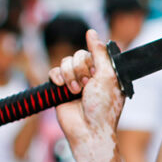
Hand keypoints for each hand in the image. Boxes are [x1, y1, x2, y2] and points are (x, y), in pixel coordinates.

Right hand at [51, 29, 124, 161]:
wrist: (88, 129)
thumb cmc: (103, 107)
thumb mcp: (107, 76)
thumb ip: (100, 53)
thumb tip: (92, 32)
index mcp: (105, 71)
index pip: (94, 51)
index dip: (92, 60)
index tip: (96, 73)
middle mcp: (90, 75)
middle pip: (78, 55)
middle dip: (81, 69)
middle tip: (87, 86)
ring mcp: (75, 81)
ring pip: (65, 62)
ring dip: (71, 76)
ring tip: (77, 91)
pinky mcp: (61, 88)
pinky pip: (54, 72)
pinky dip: (57, 78)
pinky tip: (63, 88)